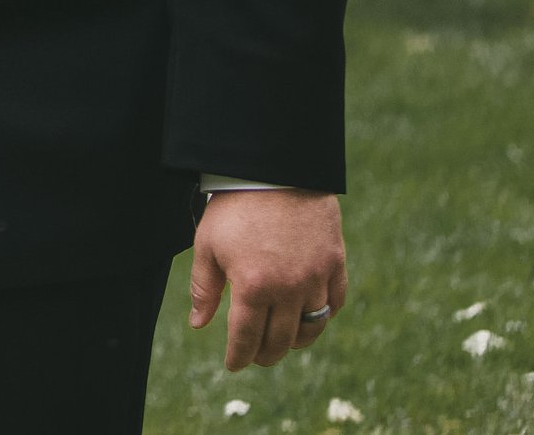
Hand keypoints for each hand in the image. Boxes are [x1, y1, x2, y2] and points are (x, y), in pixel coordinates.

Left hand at [189, 189, 346, 370]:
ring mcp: (316, 278)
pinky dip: (323, 316)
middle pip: (281, 340)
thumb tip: (198, 324)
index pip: (246, 337)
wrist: (274, 170)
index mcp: (253, 286)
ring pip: (311, 327)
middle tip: (257, 357)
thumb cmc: (233, 207)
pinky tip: (310, 317)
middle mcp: (289, 289)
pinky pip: (334, 303)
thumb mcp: (207, 245)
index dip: (239, 356)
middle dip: (266, 354)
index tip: (233, 364)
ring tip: (283, 342)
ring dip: (296, 341)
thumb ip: (204, 288)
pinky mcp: (335, 264)